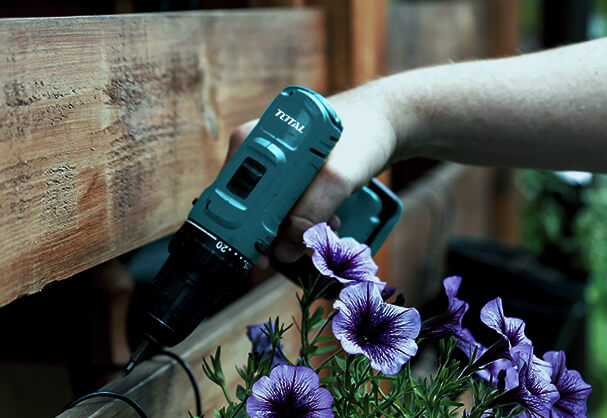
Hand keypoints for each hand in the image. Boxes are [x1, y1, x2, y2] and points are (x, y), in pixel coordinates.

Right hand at [226, 86, 396, 263]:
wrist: (384, 123)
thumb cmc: (361, 135)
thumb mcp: (334, 179)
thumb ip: (307, 217)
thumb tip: (282, 252)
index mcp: (252, 142)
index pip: (229, 196)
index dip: (242, 230)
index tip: (263, 254)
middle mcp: (256, 154)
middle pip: (247, 209)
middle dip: (276, 234)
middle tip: (302, 246)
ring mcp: (274, 166)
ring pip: (270, 214)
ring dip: (297, 231)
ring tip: (328, 229)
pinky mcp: (291, 177)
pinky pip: (288, 209)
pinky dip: (306, 222)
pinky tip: (328, 221)